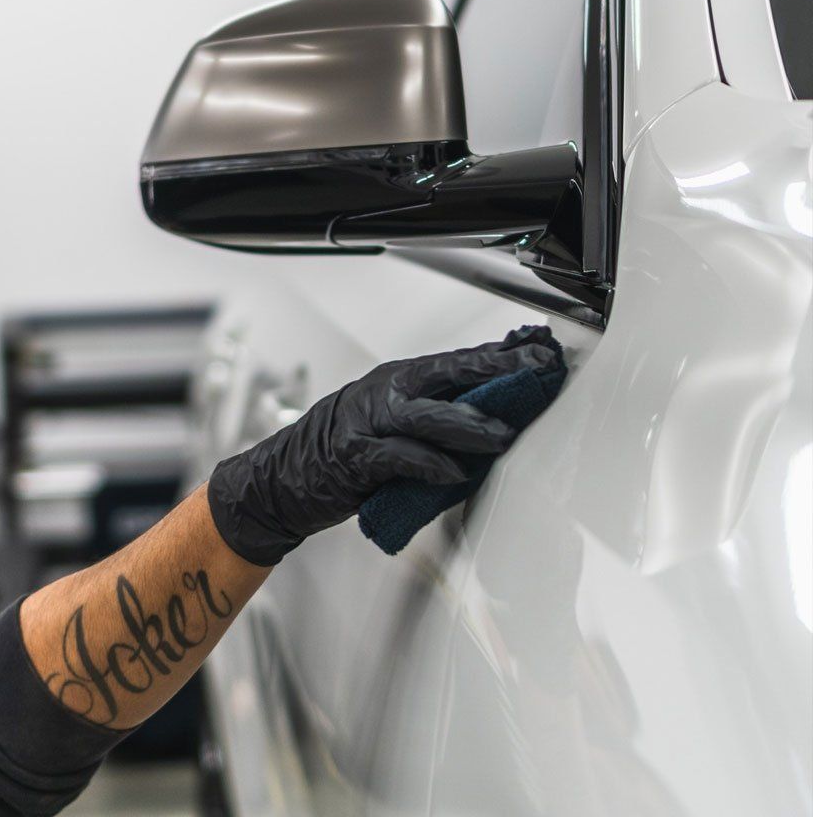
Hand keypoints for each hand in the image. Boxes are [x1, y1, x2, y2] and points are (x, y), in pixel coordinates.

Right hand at [207, 324, 558, 564]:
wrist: (285, 476)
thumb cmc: (347, 448)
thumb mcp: (394, 422)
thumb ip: (438, 415)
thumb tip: (499, 410)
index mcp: (400, 378)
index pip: (459, 360)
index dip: (501, 354)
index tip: (541, 350)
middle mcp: (386, 390)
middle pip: (447, 373)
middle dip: (495, 368)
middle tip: (535, 368)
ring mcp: (369, 421)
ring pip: (426, 415)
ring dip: (468, 423)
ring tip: (502, 435)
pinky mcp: (356, 456)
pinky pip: (398, 456)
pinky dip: (429, 465)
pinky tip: (454, 473)